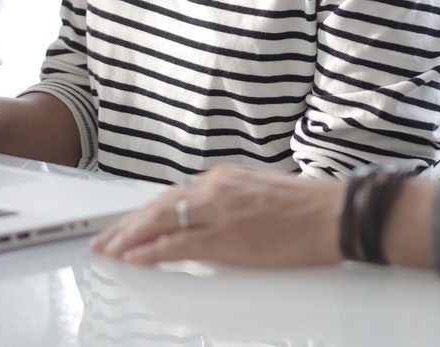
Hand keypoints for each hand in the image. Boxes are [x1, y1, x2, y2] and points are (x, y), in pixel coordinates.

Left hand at [91, 166, 344, 267]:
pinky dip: (150, 252)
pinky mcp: (225, 238)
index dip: (146, 211)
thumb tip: (216, 220)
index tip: (129, 222)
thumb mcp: (263, 195)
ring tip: (109, 250)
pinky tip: (133, 259)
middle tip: (104, 239)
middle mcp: (216, 189)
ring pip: (160, 221)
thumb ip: (233, 204)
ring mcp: (218, 213)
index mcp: (225, 179)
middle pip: (158, 205)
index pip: (174, 195)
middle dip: (127, 224)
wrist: (335, 214)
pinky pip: (176, 245)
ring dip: (130, 237)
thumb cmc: (310, 209)